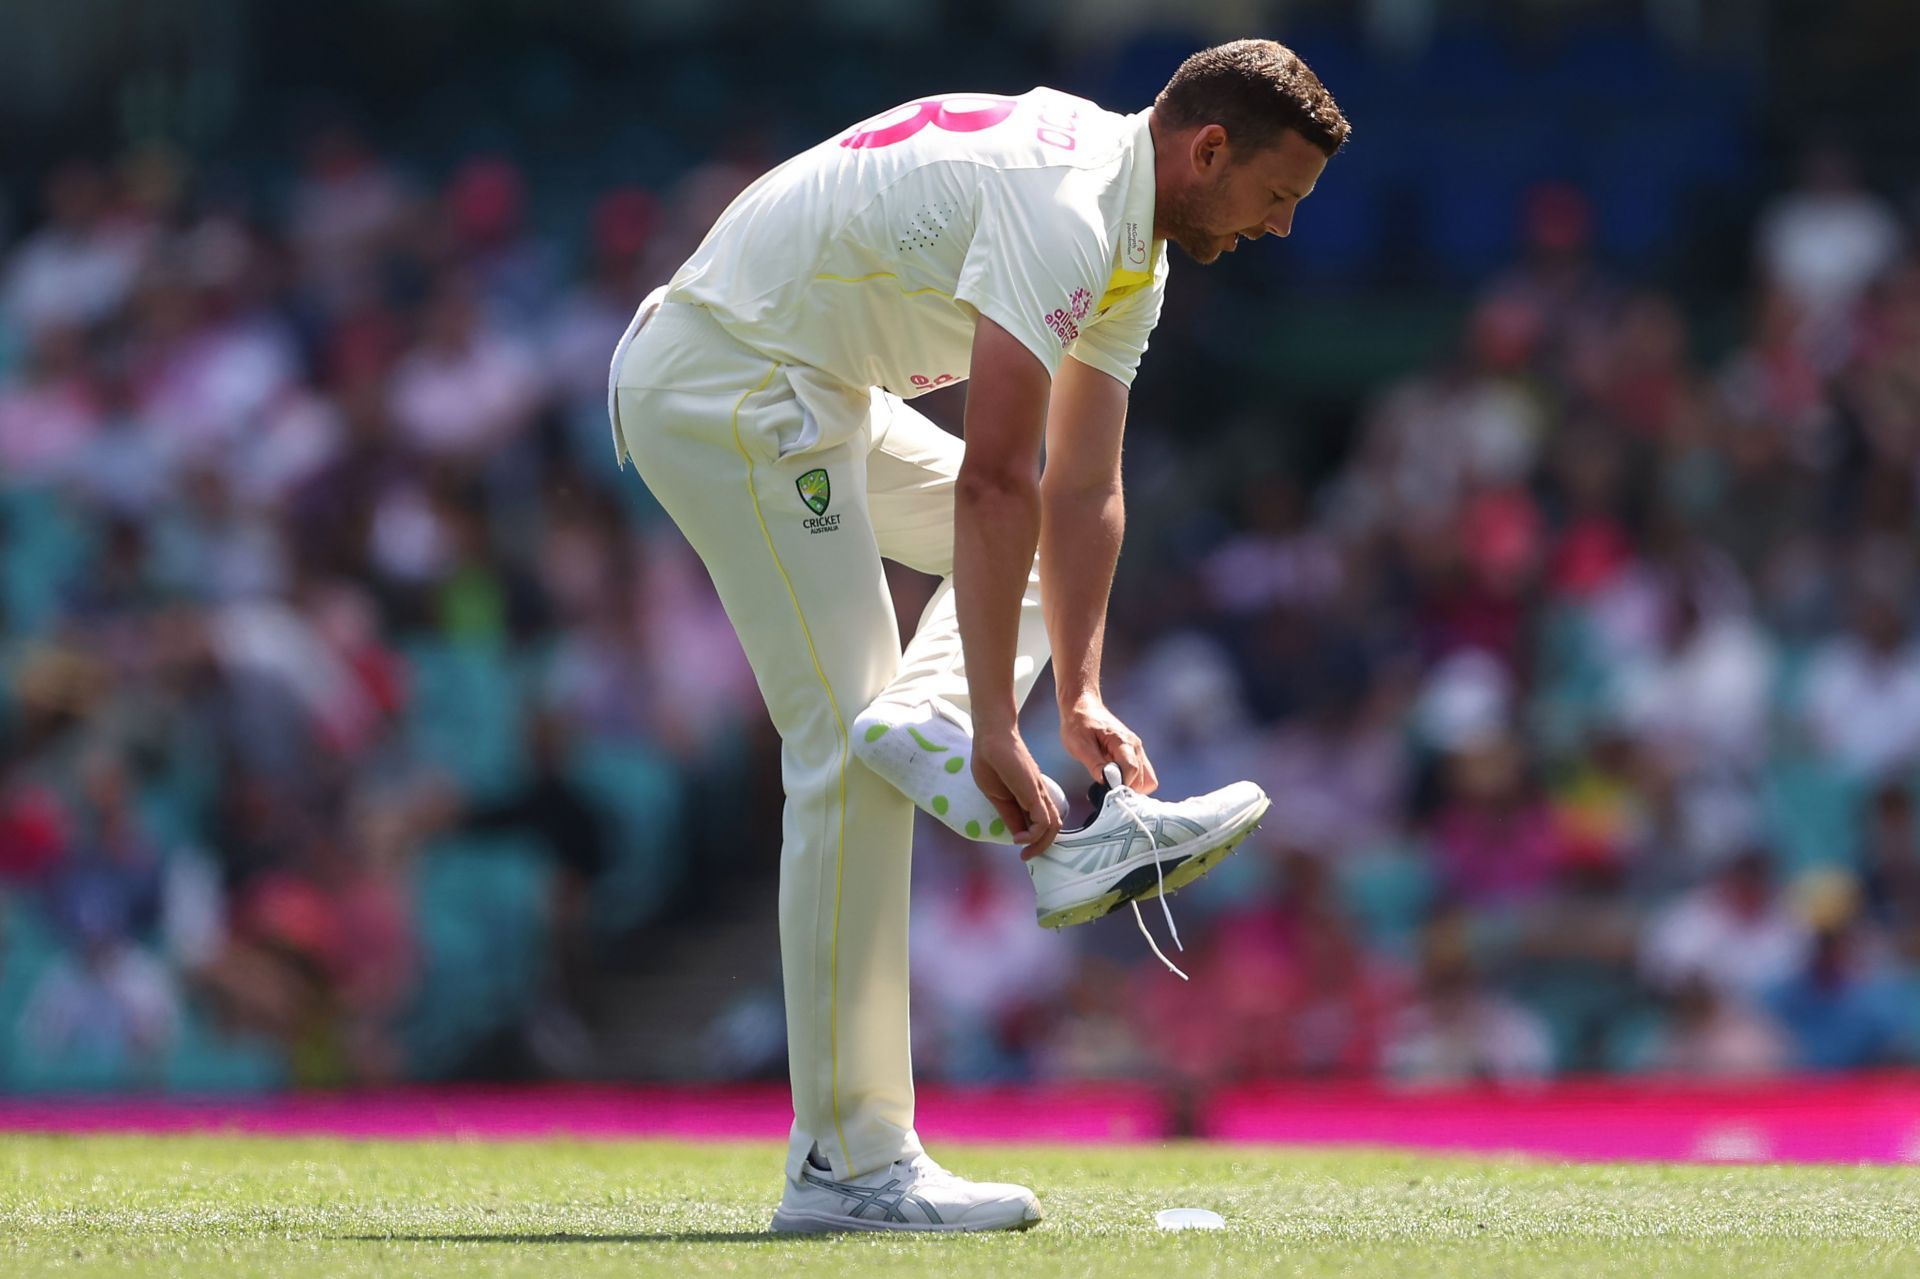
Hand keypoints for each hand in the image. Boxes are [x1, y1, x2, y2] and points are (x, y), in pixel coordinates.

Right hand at [972, 725, 1063, 858]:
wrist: (991, 735)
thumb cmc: (990, 759)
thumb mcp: (996, 795)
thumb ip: (1009, 813)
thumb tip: (1017, 833)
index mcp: (1029, 796)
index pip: (1040, 823)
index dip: (1033, 839)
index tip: (1021, 848)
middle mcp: (1038, 795)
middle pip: (1053, 826)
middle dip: (1041, 846)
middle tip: (1026, 855)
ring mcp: (1037, 792)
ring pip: (1052, 825)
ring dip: (1040, 843)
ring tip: (1024, 850)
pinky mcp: (1033, 790)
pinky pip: (1042, 818)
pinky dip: (1035, 834)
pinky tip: (1019, 838)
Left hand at [1058, 695, 1158, 794]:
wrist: (1082, 707)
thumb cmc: (1078, 724)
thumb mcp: (1079, 745)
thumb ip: (1094, 763)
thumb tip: (1106, 781)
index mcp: (1123, 742)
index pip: (1132, 770)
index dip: (1120, 784)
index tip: (1105, 790)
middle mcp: (1135, 747)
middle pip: (1144, 780)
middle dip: (1126, 789)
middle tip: (1106, 790)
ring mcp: (1137, 751)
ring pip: (1147, 780)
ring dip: (1131, 788)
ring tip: (1110, 785)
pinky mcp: (1134, 755)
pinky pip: (1142, 776)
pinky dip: (1131, 783)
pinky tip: (1114, 781)